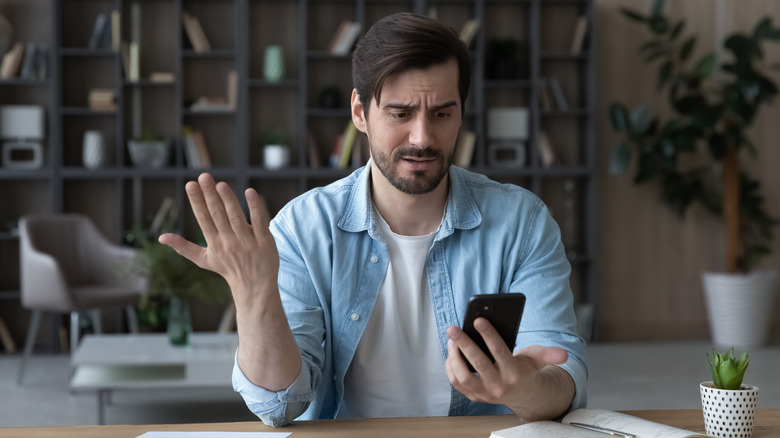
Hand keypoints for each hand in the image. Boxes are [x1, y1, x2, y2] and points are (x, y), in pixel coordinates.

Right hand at [158, 173, 278, 306]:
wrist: (255, 287)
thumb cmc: (228, 269)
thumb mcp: (204, 260)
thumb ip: (184, 247)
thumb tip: (161, 237)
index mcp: (214, 244)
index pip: (203, 219)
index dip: (197, 201)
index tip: (190, 184)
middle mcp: (229, 242)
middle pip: (218, 215)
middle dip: (209, 195)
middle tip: (203, 176)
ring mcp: (247, 242)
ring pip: (236, 217)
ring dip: (228, 200)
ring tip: (220, 184)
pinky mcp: (264, 241)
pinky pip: (260, 222)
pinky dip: (255, 208)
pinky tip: (250, 192)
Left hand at [445, 318, 573, 420]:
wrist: (525, 396)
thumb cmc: (527, 370)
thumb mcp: (539, 360)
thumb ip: (549, 354)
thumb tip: (564, 355)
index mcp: (514, 374)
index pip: (499, 352)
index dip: (488, 335)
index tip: (478, 319)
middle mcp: (499, 386)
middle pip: (478, 363)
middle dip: (464, 343)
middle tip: (453, 328)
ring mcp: (485, 394)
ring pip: (463, 376)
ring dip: (454, 356)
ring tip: (452, 339)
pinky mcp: (474, 396)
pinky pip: (457, 383)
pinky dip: (451, 366)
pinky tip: (451, 351)